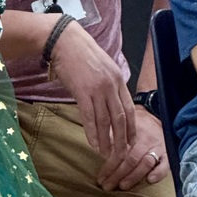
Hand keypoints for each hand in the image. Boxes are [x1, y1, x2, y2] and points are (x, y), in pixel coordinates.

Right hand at [48, 19, 136, 157]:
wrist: (65, 41)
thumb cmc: (81, 54)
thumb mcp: (103, 67)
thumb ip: (109, 84)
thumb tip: (111, 101)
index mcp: (118, 80)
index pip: (129, 108)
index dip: (131, 128)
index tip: (131, 142)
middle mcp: (112, 85)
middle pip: (121, 118)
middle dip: (122, 139)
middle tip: (122, 155)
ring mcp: (98, 89)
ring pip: (106, 121)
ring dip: (107, 140)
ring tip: (107, 155)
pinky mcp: (82, 92)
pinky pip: (90, 117)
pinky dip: (93, 133)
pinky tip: (93, 144)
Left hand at [97, 107, 169, 190]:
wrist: (156, 117)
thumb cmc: (134, 126)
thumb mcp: (121, 126)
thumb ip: (110, 136)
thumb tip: (95, 147)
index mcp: (132, 133)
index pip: (119, 152)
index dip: (109, 166)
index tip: (100, 178)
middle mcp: (146, 140)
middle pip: (132, 159)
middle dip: (118, 175)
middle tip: (107, 186)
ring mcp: (158, 147)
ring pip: (147, 163)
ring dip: (134, 176)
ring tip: (123, 186)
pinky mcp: (168, 154)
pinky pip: (166, 164)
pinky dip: (159, 173)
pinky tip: (150, 180)